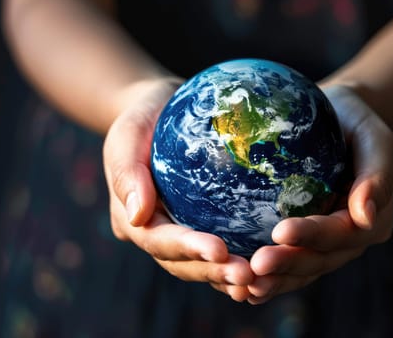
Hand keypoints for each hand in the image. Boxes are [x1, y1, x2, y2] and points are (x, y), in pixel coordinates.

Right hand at [102, 78, 254, 301]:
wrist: (159, 113)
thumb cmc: (142, 119)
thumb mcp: (127, 135)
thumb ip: (128, 173)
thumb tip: (139, 216)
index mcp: (132, 218)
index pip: (158, 241)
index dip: (188, 249)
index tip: (221, 250)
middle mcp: (154, 234)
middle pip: (181, 263)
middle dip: (213, 272)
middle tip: (248, 275)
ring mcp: (177, 233)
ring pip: (200, 264)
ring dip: (226, 274)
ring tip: (258, 279)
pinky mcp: (198, 225)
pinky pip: (221, 246)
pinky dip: (237, 259)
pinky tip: (265, 265)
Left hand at [247, 85, 392, 303]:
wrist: (339, 121)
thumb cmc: (357, 125)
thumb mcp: (375, 141)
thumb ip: (377, 177)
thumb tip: (366, 217)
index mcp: (372, 221)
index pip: (340, 233)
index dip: (311, 236)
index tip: (280, 232)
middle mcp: (351, 240)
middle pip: (319, 260)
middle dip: (288, 266)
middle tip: (255, 267)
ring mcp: (328, 245)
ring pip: (302, 270)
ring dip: (275, 280)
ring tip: (245, 287)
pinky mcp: (306, 241)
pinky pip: (289, 262)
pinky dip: (270, 277)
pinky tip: (243, 288)